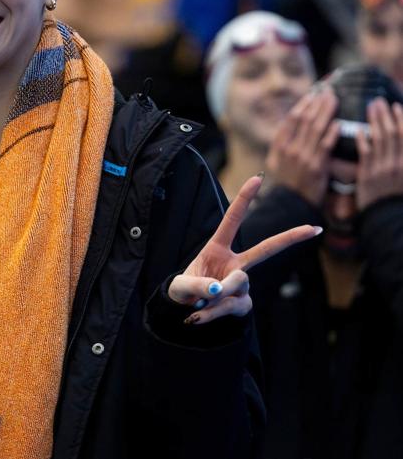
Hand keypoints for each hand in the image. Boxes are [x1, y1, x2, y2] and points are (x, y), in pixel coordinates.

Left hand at [168, 175, 322, 323]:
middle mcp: (234, 263)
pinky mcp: (244, 302)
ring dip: (216, 296)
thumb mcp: (181, 285)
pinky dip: (215, 313)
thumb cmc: (183, 290)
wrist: (184, 312)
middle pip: (266, 249)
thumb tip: (217, 289)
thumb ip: (197, 284)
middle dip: (290, 238)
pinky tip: (200, 316)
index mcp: (217, 248)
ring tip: (197, 304)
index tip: (257, 178)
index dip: (244, 200)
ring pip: (238, 285)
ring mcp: (242, 284)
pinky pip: (235, 306)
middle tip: (313, 228)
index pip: (232, 220)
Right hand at [265, 89, 340, 206]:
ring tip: (333, 100)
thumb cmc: (285, 183)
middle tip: (326, 92)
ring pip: (315, 129)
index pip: (291, 120)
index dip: (302, 106)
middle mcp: (290, 149)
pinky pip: (325, 146)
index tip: (311, 95)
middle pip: (304, 120)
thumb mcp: (275, 162)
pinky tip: (337, 123)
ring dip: (325, 112)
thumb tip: (286, 125)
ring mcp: (303, 157)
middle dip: (316, 104)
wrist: (291, 203)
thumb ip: (280, 144)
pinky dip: (331, 133)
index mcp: (279, 147)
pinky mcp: (317, 166)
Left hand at [355, 98, 402, 210]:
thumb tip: (398, 138)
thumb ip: (401, 155)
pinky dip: (363, 139)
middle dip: (386, 115)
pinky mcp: (368, 175)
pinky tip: (359, 129)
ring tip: (370, 107)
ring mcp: (383, 168)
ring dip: (375, 121)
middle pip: (392, 133)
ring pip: (379, 139)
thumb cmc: (397, 198)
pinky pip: (365, 153)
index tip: (397, 106)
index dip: (402, 119)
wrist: (387, 218)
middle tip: (379, 100)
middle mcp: (398, 162)